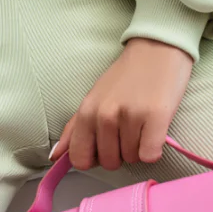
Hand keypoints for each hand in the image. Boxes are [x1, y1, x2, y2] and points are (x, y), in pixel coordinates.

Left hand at [49, 38, 193, 169]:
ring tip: (142, 122)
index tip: (105, 146)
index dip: (94, 159)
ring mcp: (130, 116)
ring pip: (132, 159)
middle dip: (120, 152)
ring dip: (138, 147)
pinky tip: (154, 128)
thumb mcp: (94, 98)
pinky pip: (150, 156)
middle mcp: (105, 115)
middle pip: (110, 162)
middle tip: (128, 128)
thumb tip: (55, 156)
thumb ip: (73, 128)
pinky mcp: (156, 117)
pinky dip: (154, 148)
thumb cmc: (126, 77)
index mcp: (86, 111)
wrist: (157, 49)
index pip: (79, 159)